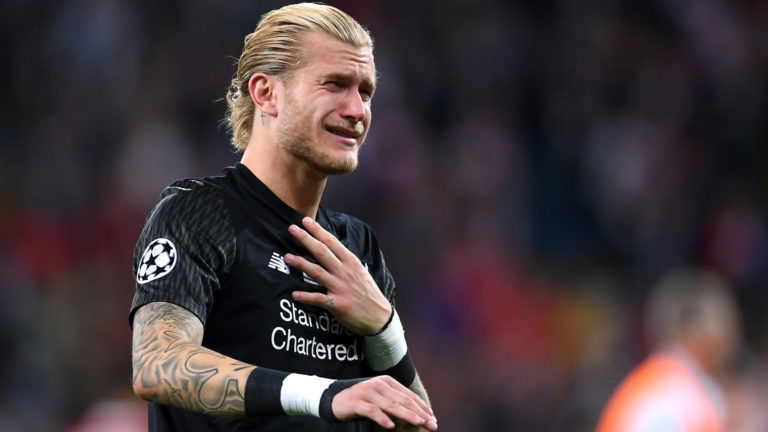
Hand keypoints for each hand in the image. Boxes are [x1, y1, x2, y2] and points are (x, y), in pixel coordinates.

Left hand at [284, 217, 390, 334]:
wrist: (379, 316)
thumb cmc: (367, 292)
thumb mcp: (360, 271)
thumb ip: (345, 260)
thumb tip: (330, 249)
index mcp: (351, 262)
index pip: (332, 242)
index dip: (317, 230)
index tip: (305, 221)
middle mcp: (345, 272)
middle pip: (322, 252)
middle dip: (306, 239)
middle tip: (292, 229)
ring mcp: (340, 287)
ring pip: (317, 272)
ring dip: (301, 264)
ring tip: (287, 257)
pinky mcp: (337, 304)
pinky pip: (318, 299)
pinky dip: (306, 296)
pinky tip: (294, 294)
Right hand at [333, 376, 437, 429]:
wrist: (336, 399)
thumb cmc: (362, 401)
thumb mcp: (381, 397)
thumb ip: (395, 402)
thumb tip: (418, 414)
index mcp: (387, 382)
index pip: (409, 395)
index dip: (422, 407)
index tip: (433, 418)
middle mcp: (379, 384)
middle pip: (403, 400)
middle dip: (419, 413)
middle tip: (431, 424)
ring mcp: (368, 392)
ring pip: (391, 405)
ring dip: (407, 414)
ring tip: (418, 422)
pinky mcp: (357, 402)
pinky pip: (372, 411)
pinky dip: (382, 418)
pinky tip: (390, 425)